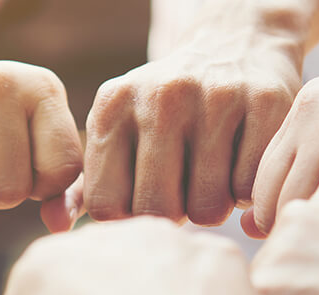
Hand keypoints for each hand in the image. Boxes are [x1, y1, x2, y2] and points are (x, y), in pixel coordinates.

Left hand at [80, 31, 300, 225]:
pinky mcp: (263, 101)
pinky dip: (246, 193)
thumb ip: (86, 183)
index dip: (128, 215)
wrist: (234, 44)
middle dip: (172, 215)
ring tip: (210, 177)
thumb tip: (55, 226)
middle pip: (158, 210)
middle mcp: (160, 96)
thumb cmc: (164, 108)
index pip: (108, 205)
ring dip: (211, 206)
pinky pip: (248, 189)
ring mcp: (214, 96)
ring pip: (208, 207)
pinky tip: (239, 165)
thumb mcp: (118, 129)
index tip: (143, 198)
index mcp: (112, 106)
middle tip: (182, 192)